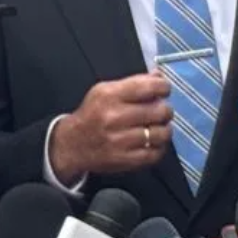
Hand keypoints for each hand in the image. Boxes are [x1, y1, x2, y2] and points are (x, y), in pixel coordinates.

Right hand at [49, 73, 172, 183]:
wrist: (72, 145)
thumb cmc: (93, 113)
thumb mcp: (105, 90)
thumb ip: (134, 82)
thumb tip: (159, 77)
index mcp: (110, 95)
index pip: (149, 87)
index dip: (163, 87)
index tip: (164, 90)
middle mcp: (114, 117)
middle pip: (159, 111)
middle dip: (165, 109)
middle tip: (162, 111)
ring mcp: (119, 141)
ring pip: (160, 134)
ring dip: (165, 129)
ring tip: (159, 127)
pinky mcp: (124, 160)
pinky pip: (155, 154)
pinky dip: (160, 147)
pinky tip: (154, 142)